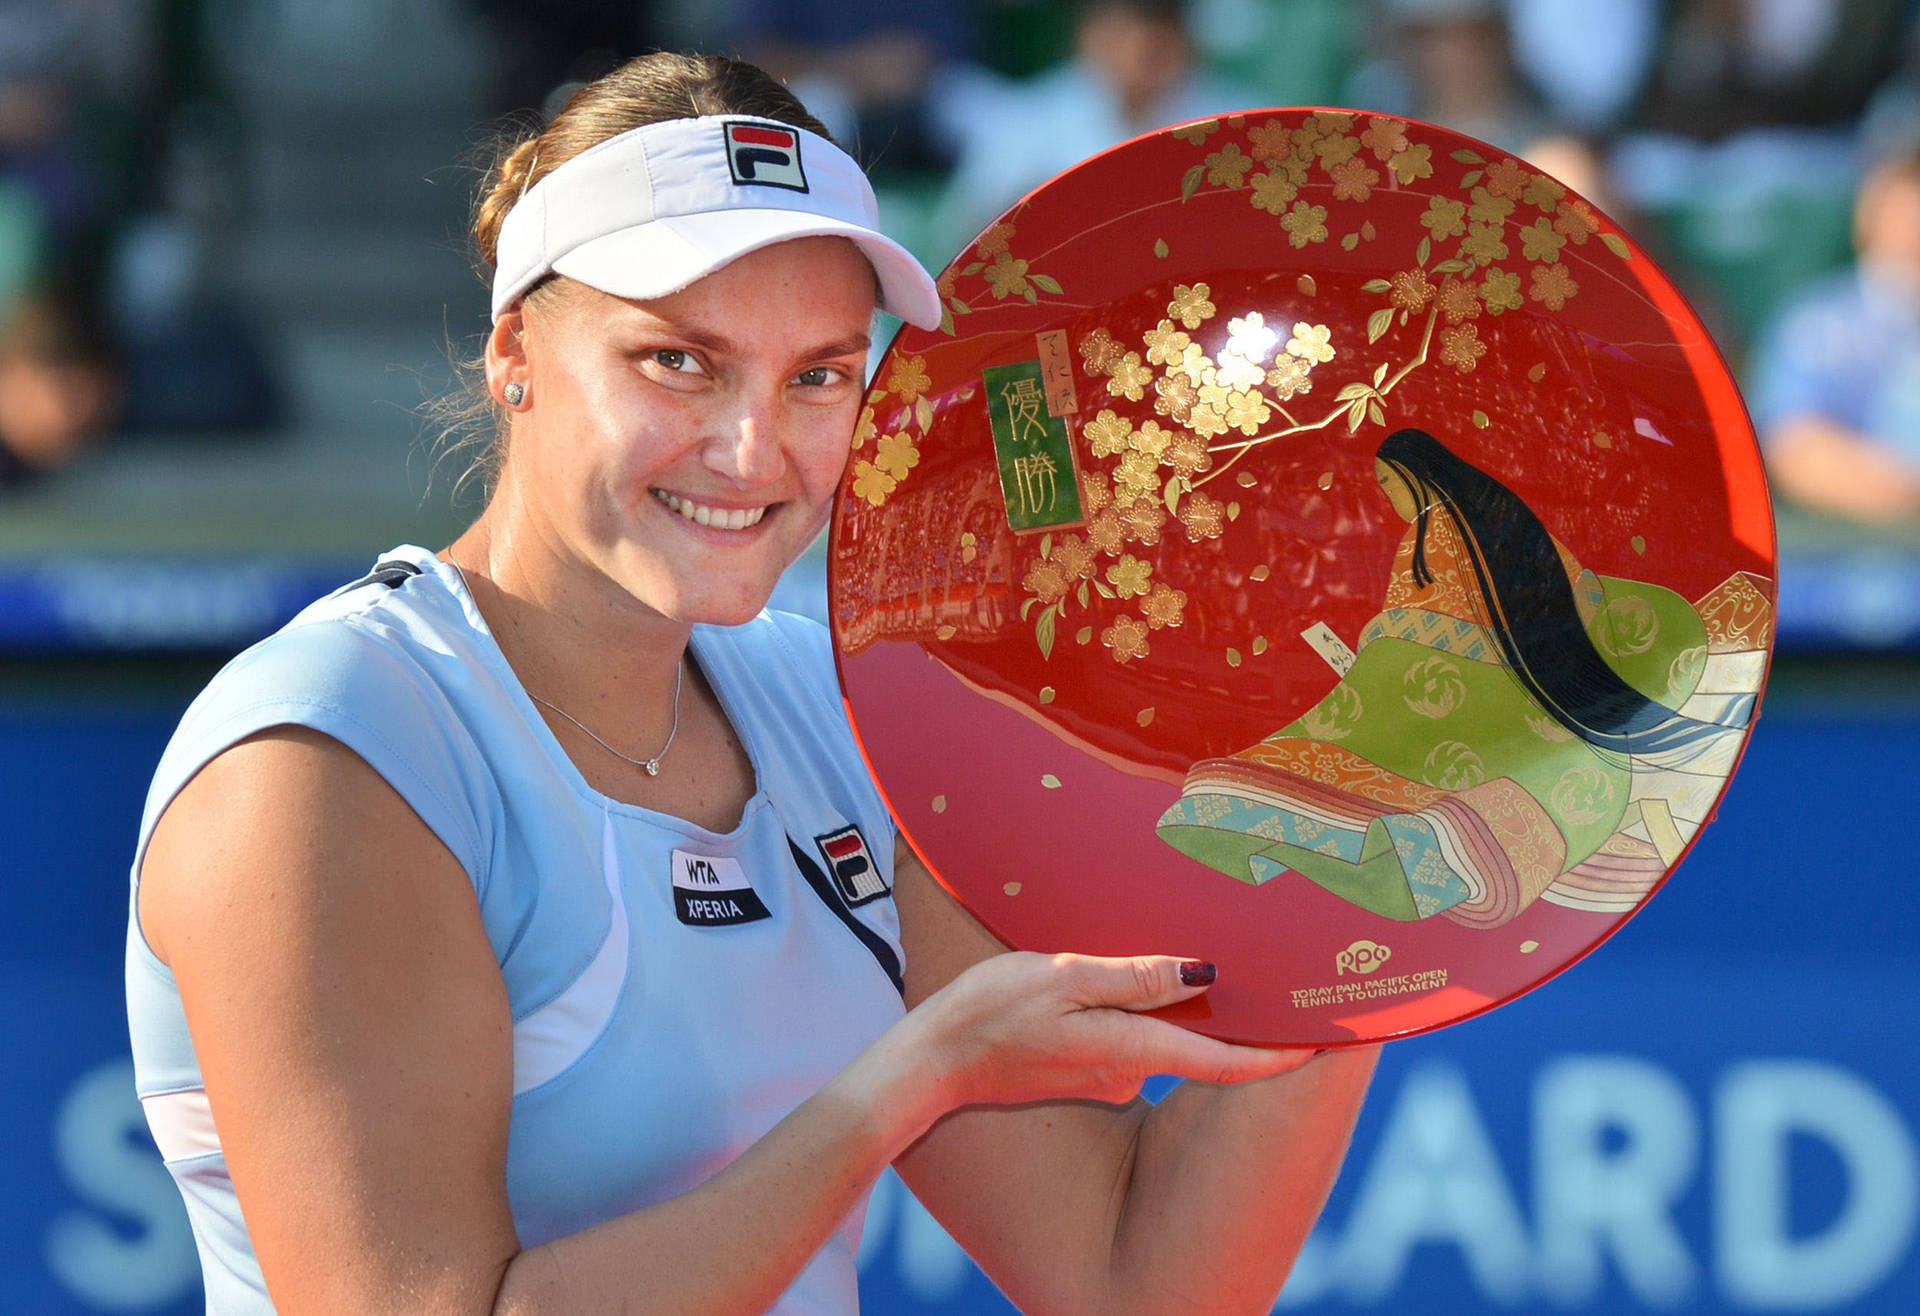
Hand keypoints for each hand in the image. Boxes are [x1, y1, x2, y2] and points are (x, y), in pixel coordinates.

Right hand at [907, 951, 1316, 1111]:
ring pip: (1156, 1034)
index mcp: (1127, 1048)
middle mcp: (1125, 1071)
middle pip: (1193, 1041)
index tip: (1318, 1044)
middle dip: (1228, 1013)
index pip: (1219, 1061)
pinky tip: (1116, 982)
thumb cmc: (990, 1012)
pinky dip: (1134, 1012)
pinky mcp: (1081, 1072)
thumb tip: (1205, 970)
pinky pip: (1125, 1037)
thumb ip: (1133, 976)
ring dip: (1174, 1005)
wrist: (931, 1062)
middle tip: (1265, 973)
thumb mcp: (1061, 977)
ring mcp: (1103, 1077)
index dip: (1273, 1056)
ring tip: (1190, 954)